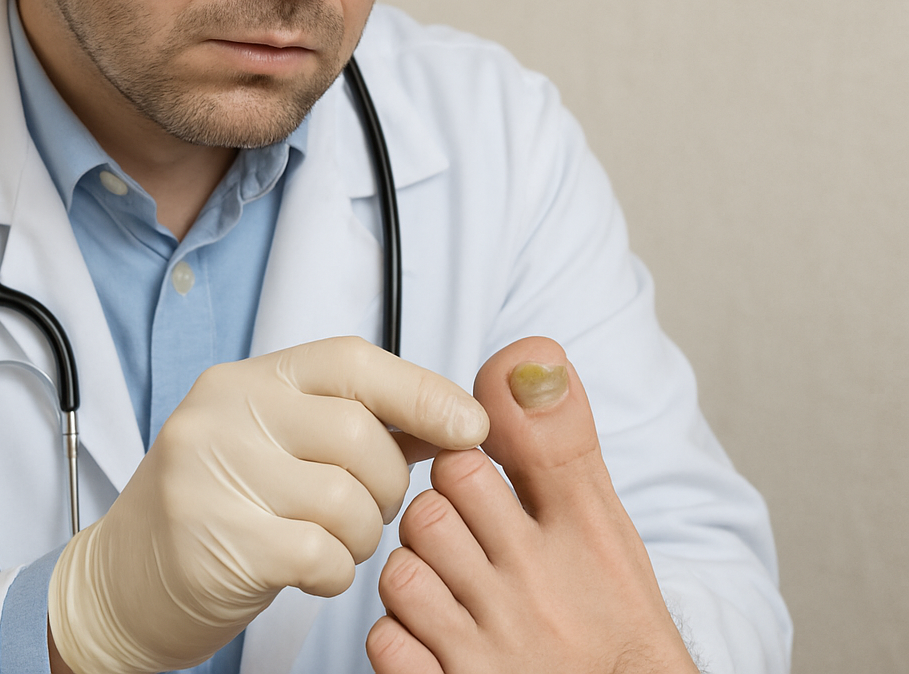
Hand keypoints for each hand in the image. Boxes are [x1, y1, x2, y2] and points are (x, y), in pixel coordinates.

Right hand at [47, 336, 488, 673]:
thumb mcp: (279, 441)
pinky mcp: (213, 540)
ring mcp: (213, 473)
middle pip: (359, 434)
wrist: (120, 581)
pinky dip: (337, 569)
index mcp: (249, 380)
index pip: (352, 362)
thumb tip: (450, 418)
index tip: (469, 426)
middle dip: (389, 481)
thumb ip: (355, 421)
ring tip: (338, 538)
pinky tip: (314, 568)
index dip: (422, 391)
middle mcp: (226, 412)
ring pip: (347, 498)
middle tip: (372, 504)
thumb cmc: (220, 504)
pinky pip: (320, 553)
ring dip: (363, 531)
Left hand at [367, 337, 698, 673]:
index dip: (466, 446)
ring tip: (453, 587)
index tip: (475, 461)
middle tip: (468, 535)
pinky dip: (401, 635)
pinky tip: (436, 635)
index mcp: (583, 535)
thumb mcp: (606, 528)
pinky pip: (387, 639)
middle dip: (441, 510)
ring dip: (416, 572)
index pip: (495, 446)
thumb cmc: (610, 624)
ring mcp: (495, 651)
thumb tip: (532, 353)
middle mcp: (537, 590)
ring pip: (403, 567)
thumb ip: (563, 440)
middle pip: (435, 502)